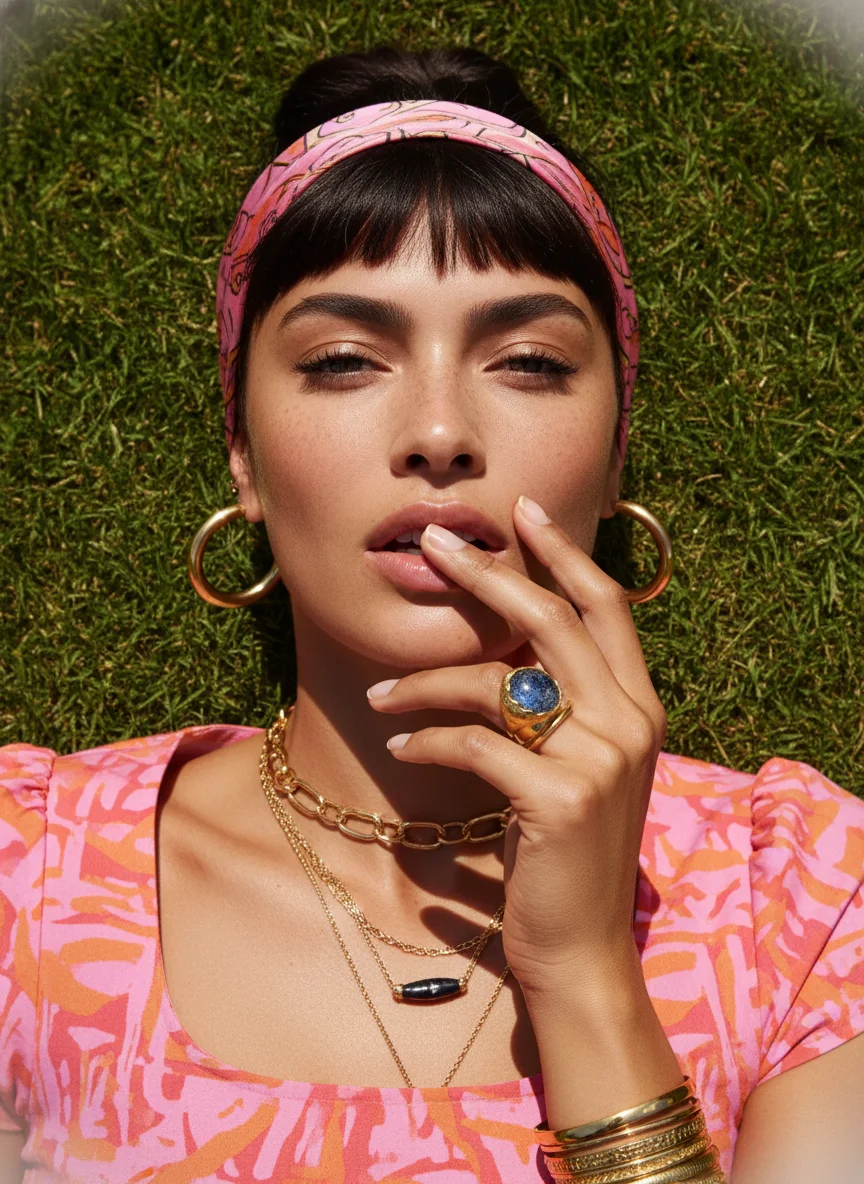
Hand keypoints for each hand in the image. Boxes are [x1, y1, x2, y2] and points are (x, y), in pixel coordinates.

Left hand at [366, 495, 666, 993]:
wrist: (582, 950)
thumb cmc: (567, 856)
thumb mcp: (580, 768)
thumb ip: (562, 707)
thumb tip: (508, 647)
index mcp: (639, 706)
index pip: (605, 606)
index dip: (562, 553)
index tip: (518, 511)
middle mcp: (629, 721)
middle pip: (551, 619)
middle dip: (488, 573)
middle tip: (434, 544)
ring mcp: (600, 759)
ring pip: (499, 680)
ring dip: (427, 679)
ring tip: (379, 697)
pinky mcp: (559, 799)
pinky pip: (475, 743)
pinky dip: (428, 738)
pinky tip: (401, 747)